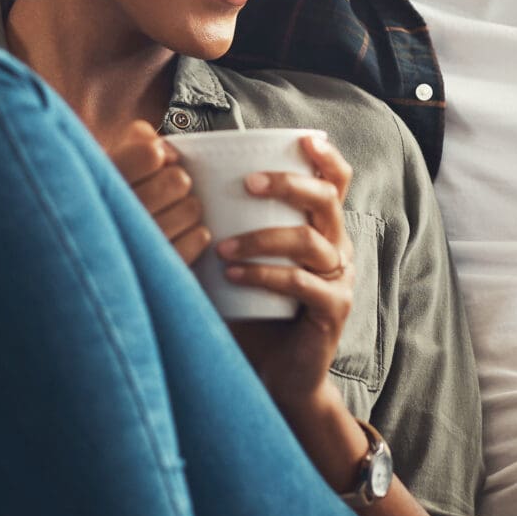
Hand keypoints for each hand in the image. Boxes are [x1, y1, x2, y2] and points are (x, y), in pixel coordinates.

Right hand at [105, 121, 211, 263]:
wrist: (85, 246)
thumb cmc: (106, 194)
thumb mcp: (111, 155)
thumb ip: (138, 138)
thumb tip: (170, 153)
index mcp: (102, 180)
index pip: (152, 154)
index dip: (157, 154)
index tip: (152, 162)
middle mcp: (117, 213)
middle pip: (178, 181)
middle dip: (175, 182)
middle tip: (162, 190)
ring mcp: (138, 245)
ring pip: (191, 210)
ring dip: (185, 208)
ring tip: (167, 213)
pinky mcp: (158, 268)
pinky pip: (198, 239)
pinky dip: (194, 234)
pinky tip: (177, 232)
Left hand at [219, 133, 356, 424]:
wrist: (277, 376)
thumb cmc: (254, 313)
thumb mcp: (242, 261)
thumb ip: (226, 227)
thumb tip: (177, 183)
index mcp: (323, 230)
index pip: (337, 182)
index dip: (326, 157)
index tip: (302, 139)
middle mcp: (338, 249)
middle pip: (327, 200)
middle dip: (288, 183)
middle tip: (246, 183)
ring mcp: (339, 280)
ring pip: (310, 242)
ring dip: (262, 237)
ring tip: (223, 245)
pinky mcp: (333, 310)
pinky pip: (301, 284)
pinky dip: (265, 275)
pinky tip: (233, 275)